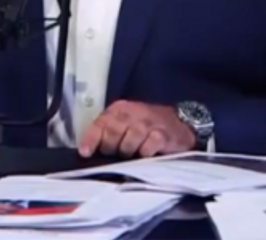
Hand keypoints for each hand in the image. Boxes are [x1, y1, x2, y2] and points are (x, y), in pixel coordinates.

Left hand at [78, 100, 195, 158]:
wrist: (180, 123)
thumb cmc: (147, 126)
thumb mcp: (126, 123)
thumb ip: (109, 132)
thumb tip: (89, 151)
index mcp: (120, 109)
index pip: (101, 123)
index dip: (91, 139)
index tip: (85, 153)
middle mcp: (133, 112)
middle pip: (113, 131)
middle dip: (109, 147)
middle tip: (113, 155)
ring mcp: (149, 123)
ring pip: (129, 141)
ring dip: (127, 152)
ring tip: (130, 155)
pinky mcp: (163, 135)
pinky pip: (147, 148)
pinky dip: (143, 154)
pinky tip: (145, 155)